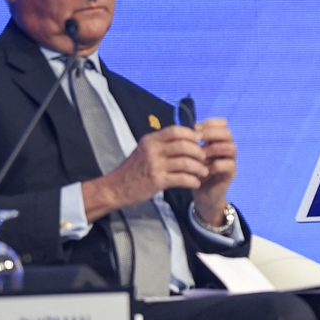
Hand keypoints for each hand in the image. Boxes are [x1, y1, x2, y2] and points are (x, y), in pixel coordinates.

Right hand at [82, 125, 207, 221]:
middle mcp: (152, 150)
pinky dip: (193, 181)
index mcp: (150, 140)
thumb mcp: (144, 150)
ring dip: (199, 168)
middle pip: (184, 146)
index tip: (200, 140)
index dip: (191, 134)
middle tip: (205, 158)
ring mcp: (155, 166)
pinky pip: (182, 178)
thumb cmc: (132, 170)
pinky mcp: (157, 181)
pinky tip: (195, 183)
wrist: (115, 188)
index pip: (176, 131)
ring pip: (186, 162)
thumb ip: (161, 144)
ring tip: (203, 172)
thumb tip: (185, 138)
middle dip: (199, 152)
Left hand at [190, 118, 236, 225]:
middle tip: (197, 138)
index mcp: (218, 139)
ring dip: (213, 149)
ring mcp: (230, 160)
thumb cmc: (195, 170)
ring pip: (231, 147)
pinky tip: (204, 169)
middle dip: (211, 133)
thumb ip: (192, 141)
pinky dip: (215, 165)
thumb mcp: (192, 153)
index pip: (222, 123)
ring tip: (201, 155)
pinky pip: (228, 164)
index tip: (194, 128)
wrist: (201, 193)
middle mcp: (227, 147)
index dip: (209, 123)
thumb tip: (184, 128)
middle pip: (227, 133)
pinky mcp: (231, 173)